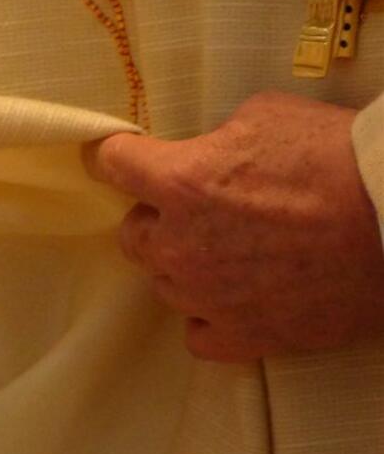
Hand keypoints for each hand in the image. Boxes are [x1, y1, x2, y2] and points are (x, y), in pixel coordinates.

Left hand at [84, 91, 383, 362]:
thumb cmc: (340, 158)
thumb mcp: (265, 117)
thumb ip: (214, 140)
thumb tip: (203, 153)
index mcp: (180, 184)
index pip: (113, 164)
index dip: (113, 156)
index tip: (114, 157)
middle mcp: (182, 246)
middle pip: (132, 234)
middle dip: (156, 218)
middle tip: (199, 208)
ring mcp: (210, 296)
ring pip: (165, 282)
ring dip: (186, 264)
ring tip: (234, 250)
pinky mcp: (246, 336)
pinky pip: (198, 334)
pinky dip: (210, 316)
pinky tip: (233, 298)